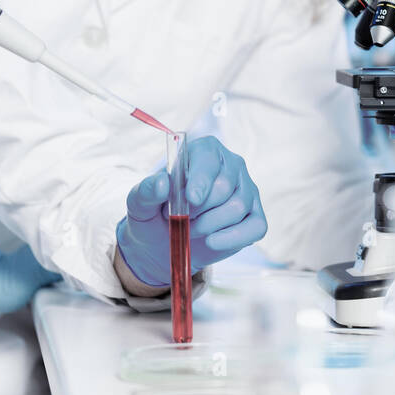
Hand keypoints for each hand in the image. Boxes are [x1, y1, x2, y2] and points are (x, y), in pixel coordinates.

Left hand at [115, 136, 266, 287]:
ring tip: (191, 229)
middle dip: (199, 210)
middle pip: (224, 187)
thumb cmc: (154, 214)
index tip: (191, 200)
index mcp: (204, 151)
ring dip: (209, 225)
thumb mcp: (139, 203)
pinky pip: (255, 227)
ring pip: (237, 208)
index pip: (208, 161)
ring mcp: (246, 190)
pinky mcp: (254, 216)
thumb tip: (163, 183)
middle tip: (181, 218)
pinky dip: (232, 238)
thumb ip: (146, 191)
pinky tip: (212, 241)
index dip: (201, 180)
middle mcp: (231, 165)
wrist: (163, 243)